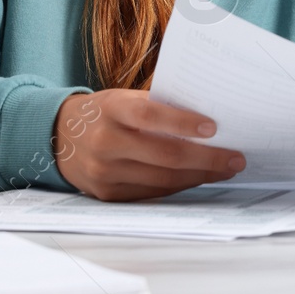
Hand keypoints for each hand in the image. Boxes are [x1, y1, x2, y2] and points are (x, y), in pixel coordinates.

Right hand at [52, 89, 245, 200]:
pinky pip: (152, 193)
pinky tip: (198, 178)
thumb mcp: (123, 98)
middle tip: (235, 158)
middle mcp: (105, 142)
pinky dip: (179, 185)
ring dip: (199, 175)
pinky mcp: (108, 195)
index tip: (214, 127)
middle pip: (164, 155)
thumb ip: (158, 107)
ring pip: (162, 179)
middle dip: (206, 159)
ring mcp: (104, 172)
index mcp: (111, 109)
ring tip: (225, 169)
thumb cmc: (105, 112)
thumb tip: (208, 122)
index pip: (150, 114)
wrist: (58, 137)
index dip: (182, 121)